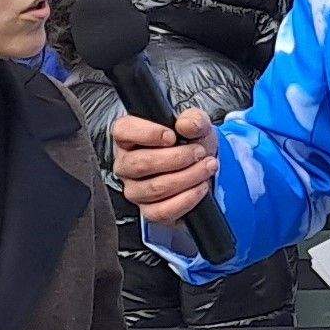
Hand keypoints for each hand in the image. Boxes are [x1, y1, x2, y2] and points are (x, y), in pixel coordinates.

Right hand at [110, 108, 217, 224]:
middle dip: (176, 158)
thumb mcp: (196, 124)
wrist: (203, 167)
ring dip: (187, 177)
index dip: (147, 133)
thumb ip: (193, 119)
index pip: (123, 131)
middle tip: (199, 152)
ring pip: (154, 188)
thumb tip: (186, 125)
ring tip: (206, 167)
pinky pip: (162, 211)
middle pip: (141, 164)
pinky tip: (201, 187)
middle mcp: (126, 164)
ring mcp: (135, 190)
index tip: (172, 136)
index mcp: (128, 137)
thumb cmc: (191, 142)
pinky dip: (186, 199)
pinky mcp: (148, 211)